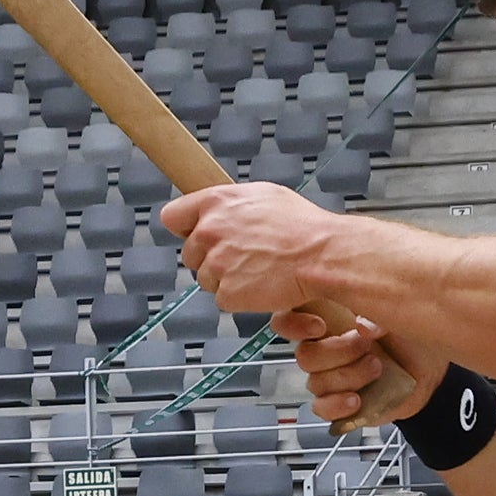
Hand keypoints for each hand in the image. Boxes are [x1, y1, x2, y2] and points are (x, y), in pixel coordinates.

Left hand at [165, 177, 378, 334]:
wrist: (322, 255)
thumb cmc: (302, 226)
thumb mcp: (264, 196)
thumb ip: (232, 204)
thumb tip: (220, 210)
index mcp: (216, 202)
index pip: (173, 217)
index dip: (185, 228)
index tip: (196, 234)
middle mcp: (209, 231)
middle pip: (189, 254)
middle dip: (211, 259)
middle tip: (242, 258)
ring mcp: (215, 264)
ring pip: (206, 279)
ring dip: (227, 279)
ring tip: (258, 271)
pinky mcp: (226, 292)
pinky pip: (224, 299)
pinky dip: (241, 298)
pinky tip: (262, 286)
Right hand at [287, 317, 438, 437]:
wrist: (430, 369)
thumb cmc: (410, 334)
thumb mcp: (393, 311)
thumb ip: (374, 311)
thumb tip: (361, 324)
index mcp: (329, 319)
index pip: (287, 318)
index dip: (293, 324)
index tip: (319, 326)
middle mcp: (325, 348)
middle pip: (304, 355)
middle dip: (337, 352)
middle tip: (366, 346)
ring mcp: (331, 377)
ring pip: (316, 382)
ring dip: (348, 376)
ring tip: (377, 369)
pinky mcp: (339, 403)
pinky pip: (321, 408)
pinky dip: (338, 405)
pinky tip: (358, 399)